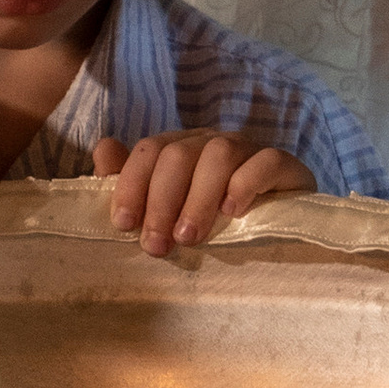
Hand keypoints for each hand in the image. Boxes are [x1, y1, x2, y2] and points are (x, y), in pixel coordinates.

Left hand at [93, 129, 315, 257]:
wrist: (280, 235)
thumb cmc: (212, 224)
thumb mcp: (168, 210)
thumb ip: (133, 182)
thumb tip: (103, 149)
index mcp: (182, 148)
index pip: (150, 149)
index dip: (132, 184)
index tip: (124, 225)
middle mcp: (212, 142)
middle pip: (179, 153)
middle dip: (161, 200)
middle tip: (156, 245)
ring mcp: (250, 150)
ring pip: (219, 154)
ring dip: (198, 198)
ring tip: (189, 237)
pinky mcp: (285, 165)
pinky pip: (266, 160)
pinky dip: (245, 184)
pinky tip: (233, 212)